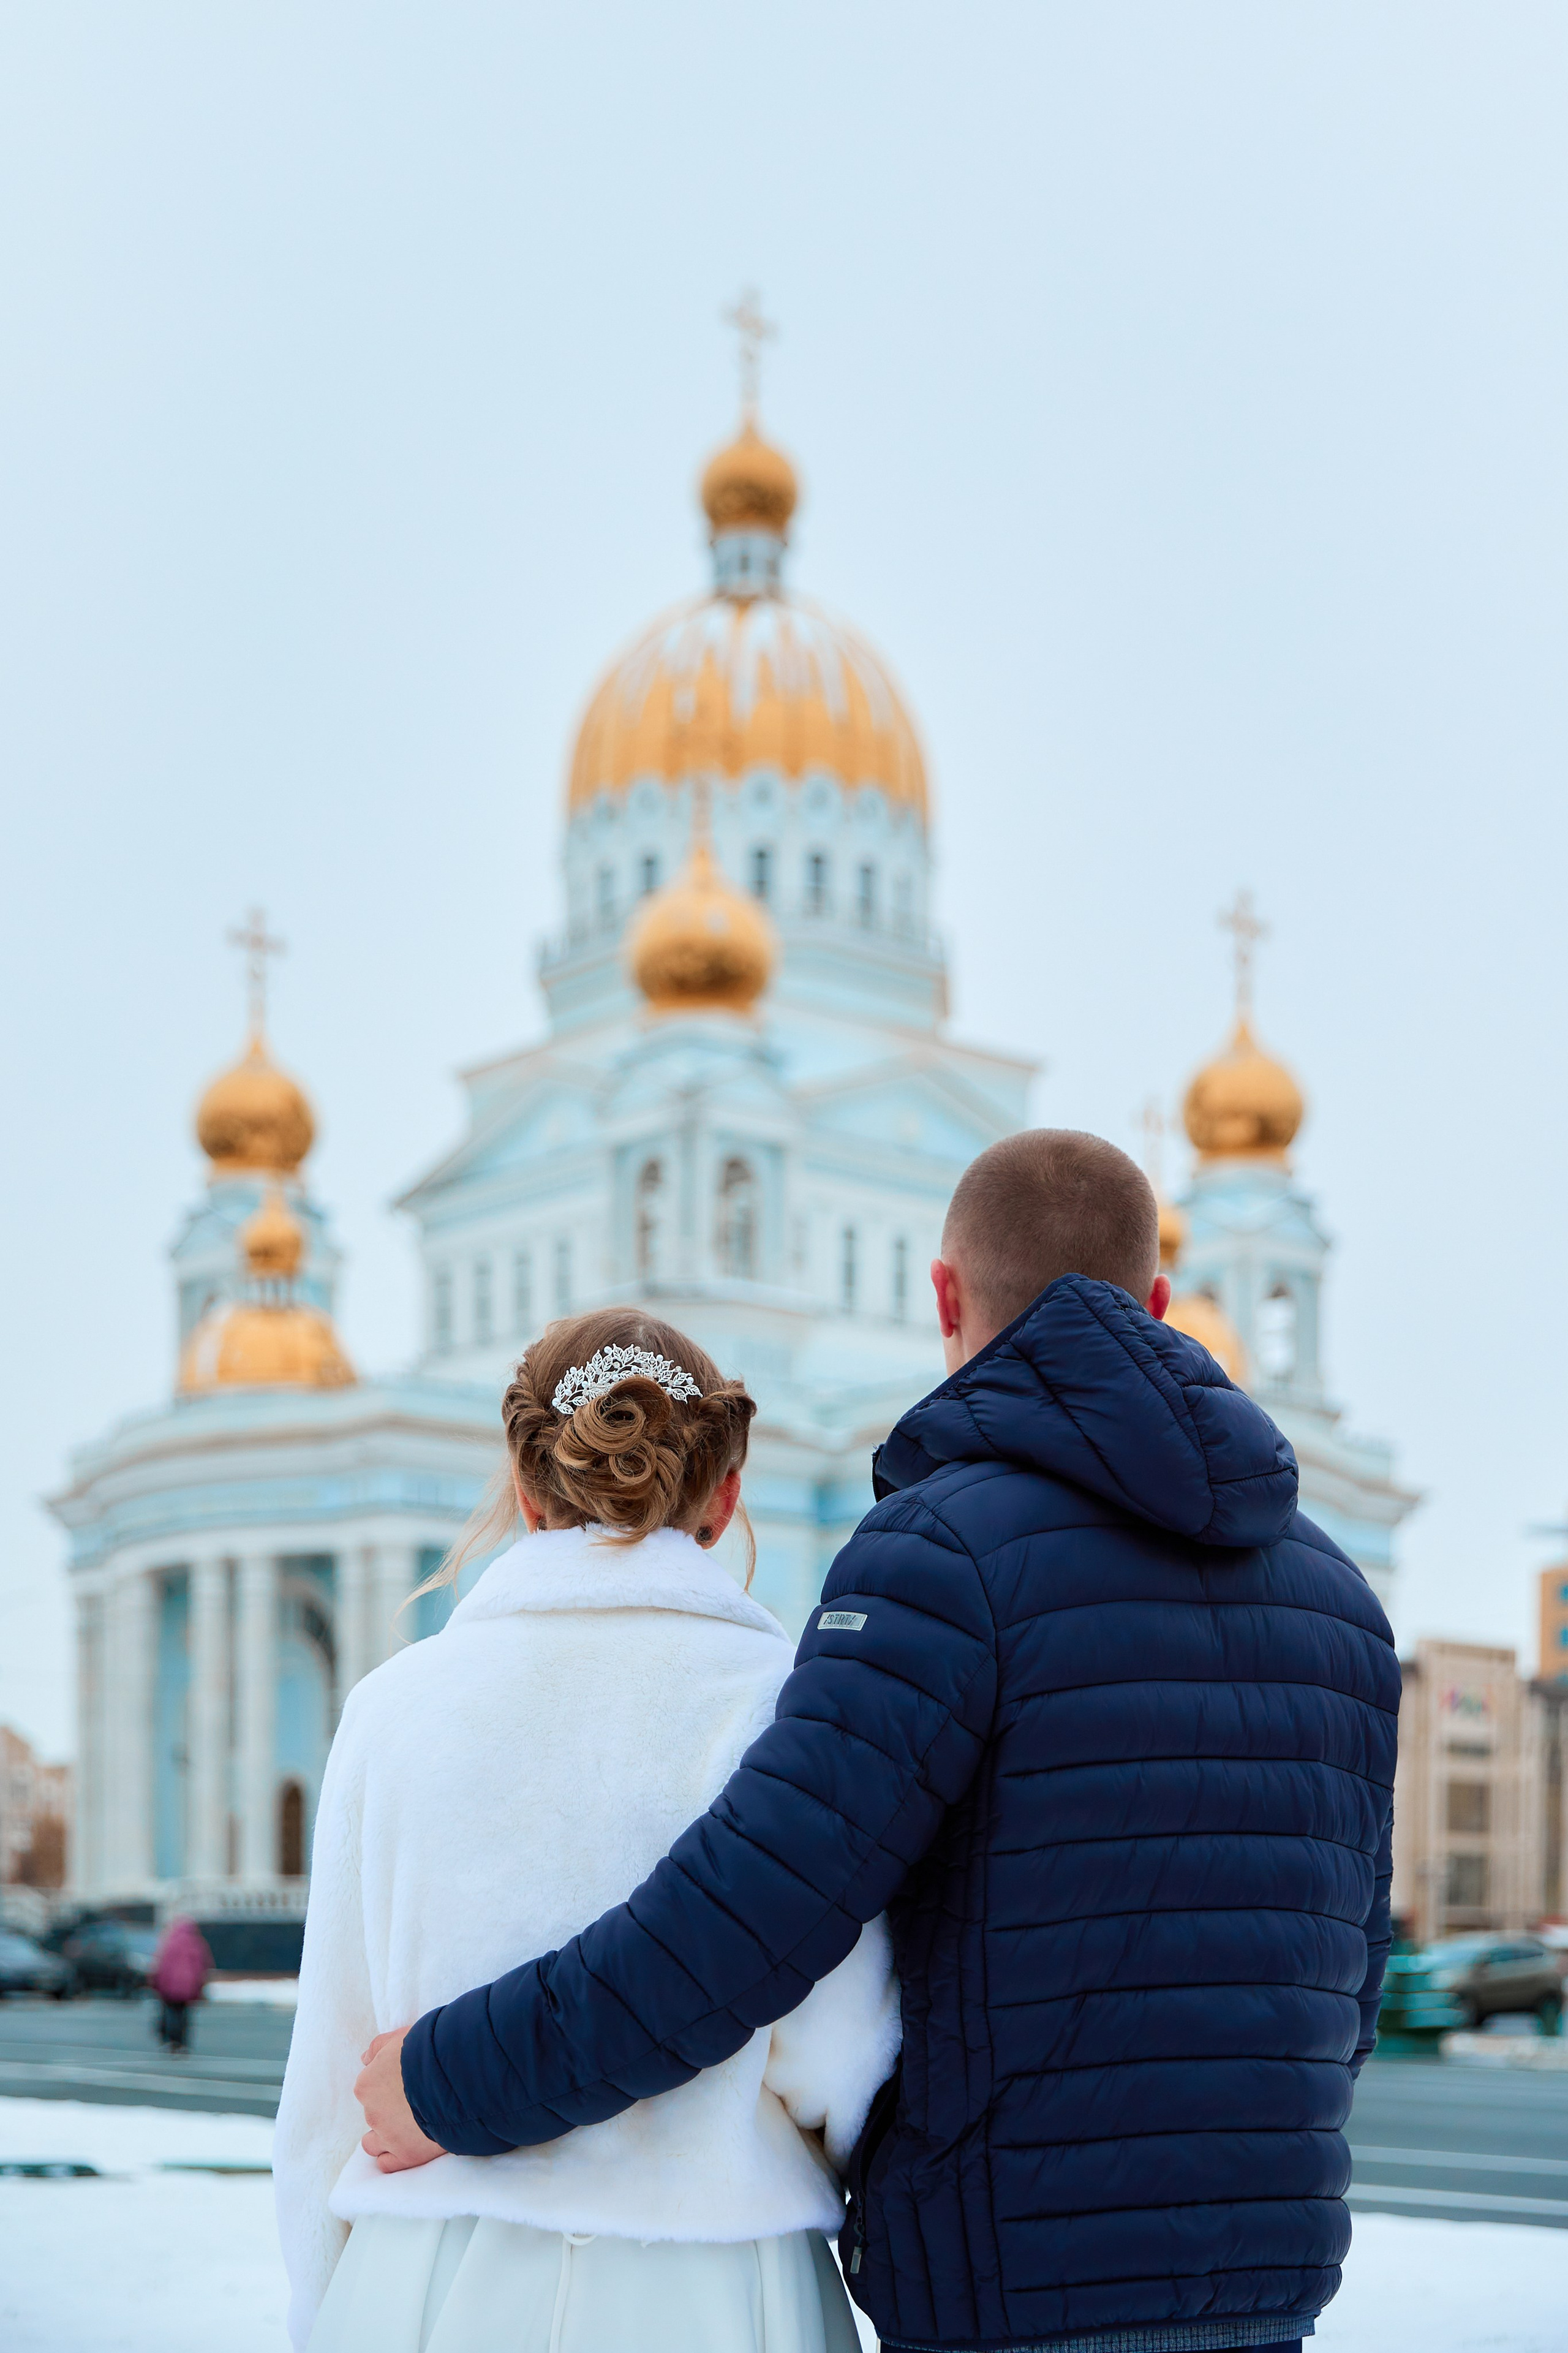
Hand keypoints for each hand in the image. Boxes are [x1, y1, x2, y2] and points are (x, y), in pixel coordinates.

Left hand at [354, 2027, 447, 2172]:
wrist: (456, 2078)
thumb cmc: (430, 2052)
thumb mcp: (401, 2037)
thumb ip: (379, 2047)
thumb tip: (365, 2059)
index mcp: (367, 2085)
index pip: (369, 2088)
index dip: (388, 2085)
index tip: (405, 2083)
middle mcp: (372, 2113)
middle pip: (374, 2114)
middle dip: (390, 2109)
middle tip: (414, 2101)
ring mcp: (388, 2137)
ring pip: (372, 2143)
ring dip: (384, 2137)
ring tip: (407, 2127)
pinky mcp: (406, 2156)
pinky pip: (386, 2164)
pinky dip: (393, 2157)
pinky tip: (407, 2145)